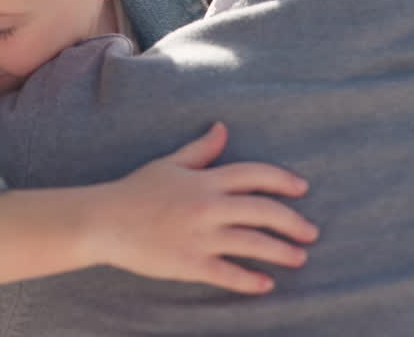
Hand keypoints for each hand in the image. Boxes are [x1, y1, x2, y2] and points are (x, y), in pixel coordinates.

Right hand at [88, 122, 317, 293]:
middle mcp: (208, 206)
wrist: (103, 220)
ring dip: (281, 252)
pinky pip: (227, 273)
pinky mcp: (189, 263)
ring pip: (253, 244)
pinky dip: (250, 280)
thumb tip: (223, 129)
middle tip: (311, 232)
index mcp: (205, 180)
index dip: (283, 180)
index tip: (302, 189)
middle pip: (263, 211)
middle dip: (293, 222)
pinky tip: (266, 284)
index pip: (255, 175)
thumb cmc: (135, 191)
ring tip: (299, 258)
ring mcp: (200, 236)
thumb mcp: (170, 164)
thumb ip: (201, 150)